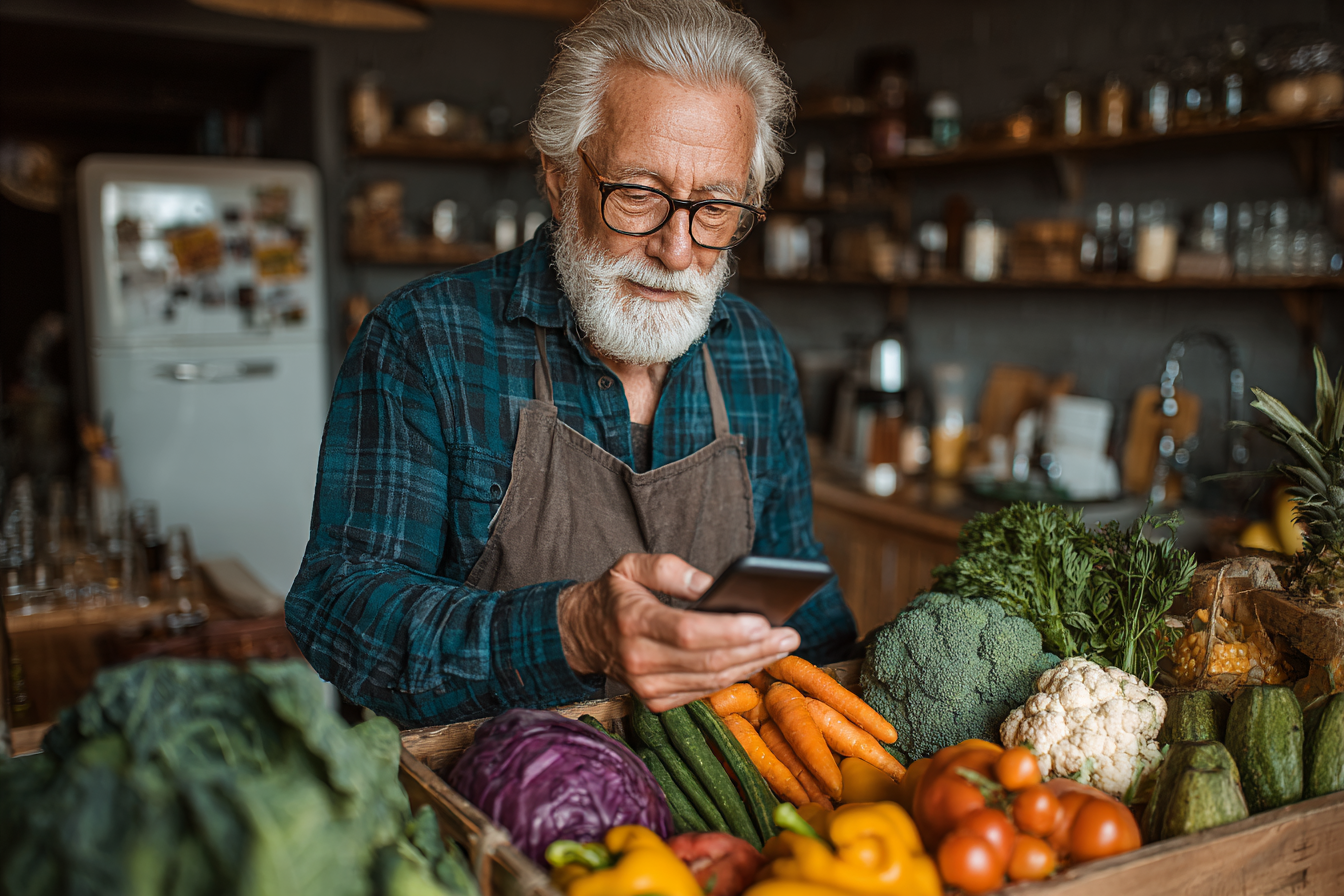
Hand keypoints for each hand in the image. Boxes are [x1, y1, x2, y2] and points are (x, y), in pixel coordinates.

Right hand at [557, 553, 799, 710]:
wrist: (580, 635)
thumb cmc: (613, 596)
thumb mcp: (630, 565)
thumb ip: (670, 569)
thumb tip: (713, 586)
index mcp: (632, 622)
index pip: (689, 632)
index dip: (730, 630)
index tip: (765, 621)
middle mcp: (639, 661)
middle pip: (709, 661)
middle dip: (755, 649)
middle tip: (789, 634)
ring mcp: (647, 688)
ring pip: (711, 681)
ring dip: (752, 664)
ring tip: (781, 646)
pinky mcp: (655, 701)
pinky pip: (704, 692)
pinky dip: (733, 677)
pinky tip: (755, 660)